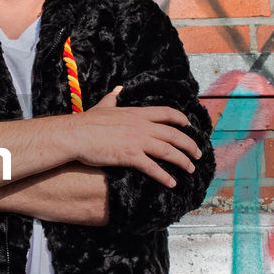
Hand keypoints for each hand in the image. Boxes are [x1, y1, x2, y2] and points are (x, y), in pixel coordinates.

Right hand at [69, 87, 201, 186]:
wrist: (75, 134)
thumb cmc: (86, 122)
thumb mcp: (103, 106)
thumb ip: (113, 98)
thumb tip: (118, 89)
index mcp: (136, 113)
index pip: (166, 113)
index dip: (181, 119)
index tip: (189, 125)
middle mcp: (141, 126)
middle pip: (173, 134)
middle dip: (189, 144)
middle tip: (198, 154)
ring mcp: (137, 141)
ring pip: (168, 151)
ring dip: (182, 161)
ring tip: (190, 169)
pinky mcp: (130, 156)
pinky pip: (153, 168)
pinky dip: (164, 176)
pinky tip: (172, 184)